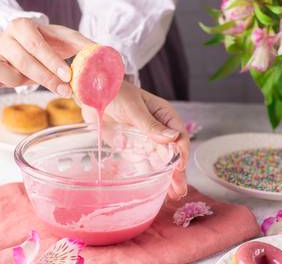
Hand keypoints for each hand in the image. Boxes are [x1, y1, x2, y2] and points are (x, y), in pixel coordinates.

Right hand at [0, 18, 91, 95]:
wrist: (24, 45)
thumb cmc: (48, 42)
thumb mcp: (66, 39)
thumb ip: (84, 45)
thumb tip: (103, 53)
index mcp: (22, 26)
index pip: (36, 45)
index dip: (52, 62)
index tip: (68, 76)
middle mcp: (4, 37)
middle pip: (24, 62)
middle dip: (48, 79)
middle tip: (66, 90)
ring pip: (12, 76)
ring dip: (33, 82)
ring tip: (46, 78)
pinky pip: (3, 83)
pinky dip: (17, 84)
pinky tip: (27, 79)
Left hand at [82, 81, 188, 199]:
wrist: (95, 94)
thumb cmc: (117, 94)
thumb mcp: (134, 108)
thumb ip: (151, 125)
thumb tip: (173, 139)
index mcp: (164, 115)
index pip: (179, 135)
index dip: (181, 152)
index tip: (179, 167)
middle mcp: (158, 129)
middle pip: (172, 151)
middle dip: (177, 170)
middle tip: (180, 189)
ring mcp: (146, 139)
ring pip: (161, 160)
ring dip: (167, 176)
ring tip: (173, 195)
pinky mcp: (133, 147)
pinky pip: (144, 162)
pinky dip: (151, 174)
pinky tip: (157, 187)